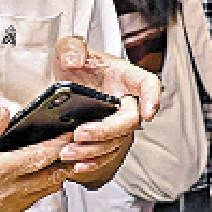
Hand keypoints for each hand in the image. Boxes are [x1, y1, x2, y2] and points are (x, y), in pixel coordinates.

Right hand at [0, 107, 73, 211]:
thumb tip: (5, 115)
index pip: (41, 157)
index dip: (61, 144)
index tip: (73, 132)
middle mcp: (9, 190)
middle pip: (53, 175)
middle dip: (69, 158)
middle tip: (78, 140)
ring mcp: (11, 203)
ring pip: (49, 187)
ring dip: (60, 170)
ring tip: (67, 152)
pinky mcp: (10, 210)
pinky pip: (38, 196)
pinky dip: (48, 182)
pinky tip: (46, 168)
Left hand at [54, 37, 155, 177]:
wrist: (59, 86)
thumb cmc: (73, 65)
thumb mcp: (68, 48)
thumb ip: (71, 48)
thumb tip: (74, 60)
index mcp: (122, 76)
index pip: (147, 83)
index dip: (152, 97)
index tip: (149, 112)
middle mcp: (124, 101)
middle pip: (129, 120)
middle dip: (106, 130)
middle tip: (80, 133)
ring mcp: (116, 123)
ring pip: (116, 142)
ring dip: (92, 150)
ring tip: (68, 150)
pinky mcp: (106, 139)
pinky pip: (106, 156)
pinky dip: (92, 162)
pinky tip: (78, 164)